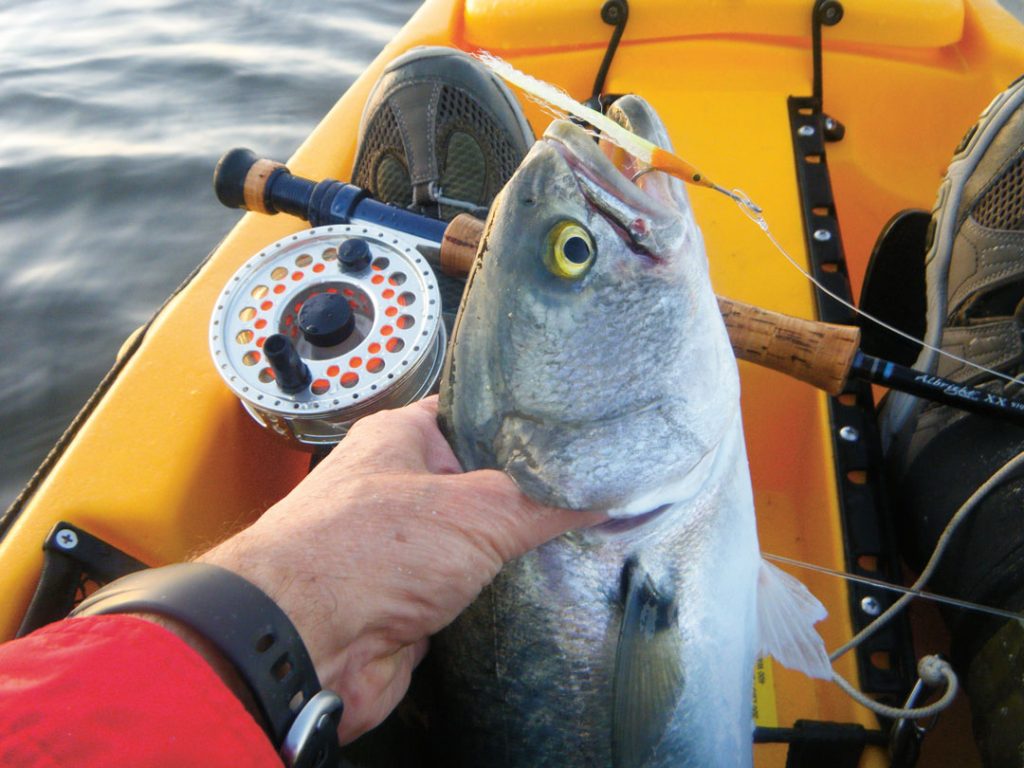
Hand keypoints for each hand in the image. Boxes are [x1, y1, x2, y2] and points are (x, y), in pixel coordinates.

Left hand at [198, 396, 602, 741]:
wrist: (304, 644)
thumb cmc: (363, 552)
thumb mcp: (474, 512)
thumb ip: (540, 504)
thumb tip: (597, 495)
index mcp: (401, 438)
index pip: (471, 413)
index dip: (520, 421)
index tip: (570, 429)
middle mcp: (397, 486)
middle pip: (478, 480)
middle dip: (526, 492)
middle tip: (587, 488)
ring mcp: (400, 547)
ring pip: (472, 539)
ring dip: (509, 548)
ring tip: (574, 534)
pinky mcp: (406, 600)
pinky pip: (463, 589)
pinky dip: (493, 592)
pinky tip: (536, 586)